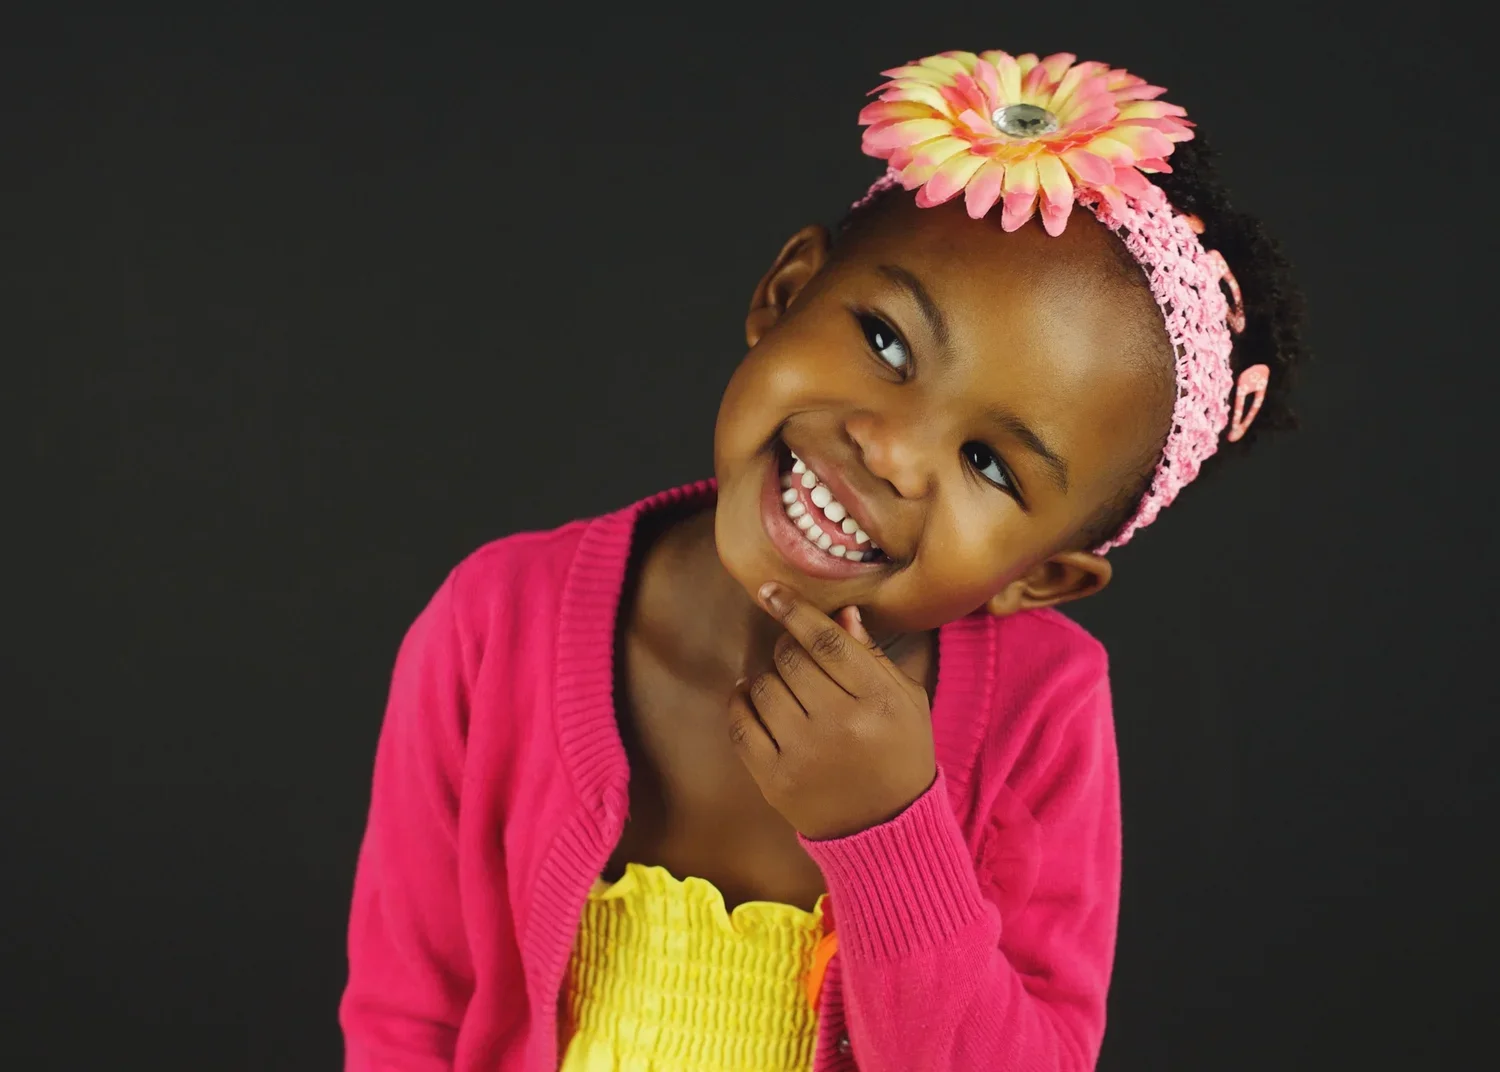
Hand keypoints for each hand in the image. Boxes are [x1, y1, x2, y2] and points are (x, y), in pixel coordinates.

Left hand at [727, 582, 936, 840]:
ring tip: (781, 683)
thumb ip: (872, 656)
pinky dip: (740, 703)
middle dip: (787, 648)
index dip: (795, 610)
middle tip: (794, 655)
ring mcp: (804, 754)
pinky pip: (741, 725)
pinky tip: (750, 698)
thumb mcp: (906, 701)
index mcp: (879, 701)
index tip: (770, 590)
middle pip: (791, 660)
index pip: (828, 642)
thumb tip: (841, 613)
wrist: (887, 828)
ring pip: (763, 688)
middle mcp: (840, 725)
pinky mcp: (774, 780)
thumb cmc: (900, 753)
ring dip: (767, 677)